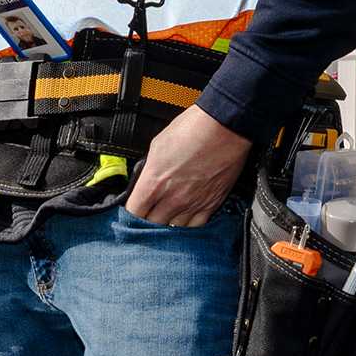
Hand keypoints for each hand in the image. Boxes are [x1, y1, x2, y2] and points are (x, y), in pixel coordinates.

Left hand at [122, 106, 252, 225]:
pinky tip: (186, 215)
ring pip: (173, 229)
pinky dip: (188, 224)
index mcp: (154, 182)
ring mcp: (192, 204)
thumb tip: (146, 180)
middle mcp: (172, 198)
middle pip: (152, 225)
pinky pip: (195, 226)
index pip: (134, 212)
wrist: (224, 125)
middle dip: (148, 219)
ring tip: (168, 213)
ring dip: (168, 222)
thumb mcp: (158, 144)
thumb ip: (150, 169)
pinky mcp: (210, 205)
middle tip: (150, 213)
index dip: (130, 212)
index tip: (134, 209)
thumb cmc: (193, 128)